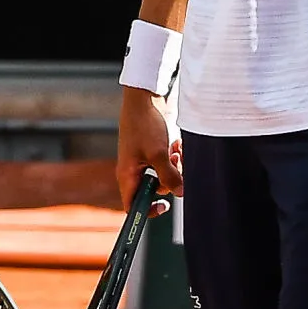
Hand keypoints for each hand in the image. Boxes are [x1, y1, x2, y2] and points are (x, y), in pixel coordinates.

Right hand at [118, 88, 182, 217]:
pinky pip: (168, 163)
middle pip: (155, 190)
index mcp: (127, 175)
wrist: (147, 97)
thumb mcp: (158, 154)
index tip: (164, 207)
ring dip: (175, 166)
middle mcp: (135, 170)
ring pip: (165, 176)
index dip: (146, 211)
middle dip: (169, 181)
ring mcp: (145, 159)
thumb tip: (180, 193)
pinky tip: (177, 144)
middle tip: (174, 167)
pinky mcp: (155, 150)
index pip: (132, 205)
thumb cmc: (145, 124)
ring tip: (176, 151)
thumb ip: (169, 177)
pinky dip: (175, 156)